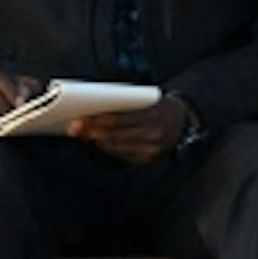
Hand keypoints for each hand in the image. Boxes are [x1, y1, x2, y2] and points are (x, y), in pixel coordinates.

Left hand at [70, 95, 188, 162]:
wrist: (183, 120)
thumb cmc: (158, 104)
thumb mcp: (147, 98)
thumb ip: (124, 104)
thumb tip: (95, 110)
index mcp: (153, 115)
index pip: (120, 119)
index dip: (98, 120)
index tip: (80, 117)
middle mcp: (153, 135)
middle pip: (115, 136)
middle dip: (91, 132)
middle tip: (73, 127)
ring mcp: (151, 150)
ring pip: (116, 148)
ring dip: (96, 141)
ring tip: (81, 134)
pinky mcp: (148, 159)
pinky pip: (122, 155)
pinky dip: (107, 148)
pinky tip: (95, 141)